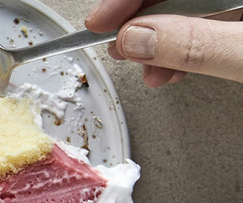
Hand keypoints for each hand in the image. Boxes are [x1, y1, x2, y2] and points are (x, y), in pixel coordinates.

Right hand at [85, 0, 242, 86]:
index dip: (125, 1)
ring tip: (149, 71)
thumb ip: (193, 45)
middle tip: (118, 49)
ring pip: (183, 15)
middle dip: (139, 25)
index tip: (99, 24)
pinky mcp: (236, 34)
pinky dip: (180, 53)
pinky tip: (173, 70)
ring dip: (157, 46)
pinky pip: (201, 31)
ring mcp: (235, 11)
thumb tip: (137, 39)